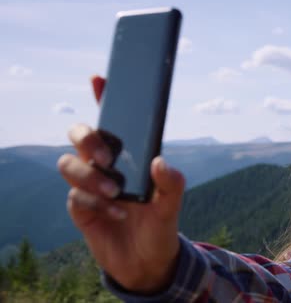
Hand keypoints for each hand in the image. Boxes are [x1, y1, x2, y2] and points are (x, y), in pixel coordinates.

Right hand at [57, 76, 184, 292]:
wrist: (147, 262)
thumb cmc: (160, 224)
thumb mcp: (173, 204)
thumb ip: (172, 182)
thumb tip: (158, 161)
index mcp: (128, 156)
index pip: (113, 123)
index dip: (104, 99)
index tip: (99, 78)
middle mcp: (105, 165)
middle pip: (79, 135)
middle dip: (87, 138)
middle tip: (107, 156)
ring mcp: (89, 185)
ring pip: (68, 163)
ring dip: (91, 176)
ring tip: (118, 192)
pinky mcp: (80, 208)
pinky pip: (75, 196)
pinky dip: (95, 203)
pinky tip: (117, 213)